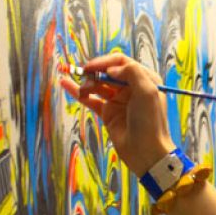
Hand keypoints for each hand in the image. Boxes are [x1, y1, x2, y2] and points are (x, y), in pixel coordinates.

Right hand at [67, 54, 174, 174]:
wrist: (146, 152)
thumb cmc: (150, 121)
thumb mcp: (147, 91)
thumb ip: (131, 72)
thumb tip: (111, 69)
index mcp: (144, 79)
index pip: (121, 62)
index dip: (105, 62)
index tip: (92, 67)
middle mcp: (131, 87)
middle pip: (107, 72)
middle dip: (94, 73)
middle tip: (84, 76)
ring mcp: (118, 100)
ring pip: (98, 85)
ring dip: (87, 83)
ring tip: (82, 88)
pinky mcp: (108, 113)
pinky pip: (91, 99)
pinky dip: (78, 92)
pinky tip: (65, 84)